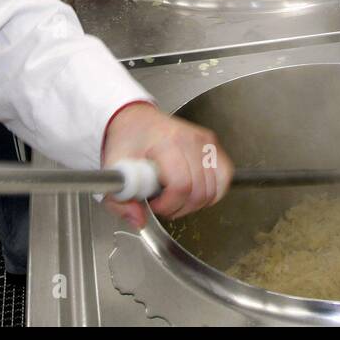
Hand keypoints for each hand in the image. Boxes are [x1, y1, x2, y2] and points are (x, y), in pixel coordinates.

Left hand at [101, 102, 232, 229]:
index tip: (153, 203)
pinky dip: (213, 191)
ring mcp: (204, 140)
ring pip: (215, 188)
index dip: (168, 204)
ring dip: (196, 202)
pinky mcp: (212, 144)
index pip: (181, 185)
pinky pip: (225, 176)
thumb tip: (138, 220)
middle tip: (163, 203)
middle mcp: (190, 139)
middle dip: (180, 207)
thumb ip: (120, 199)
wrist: (136, 119)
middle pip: (199, 191)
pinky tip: (195, 192)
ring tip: (177, 197)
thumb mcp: (114, 169)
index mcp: (166, 142)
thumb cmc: (127, 141)